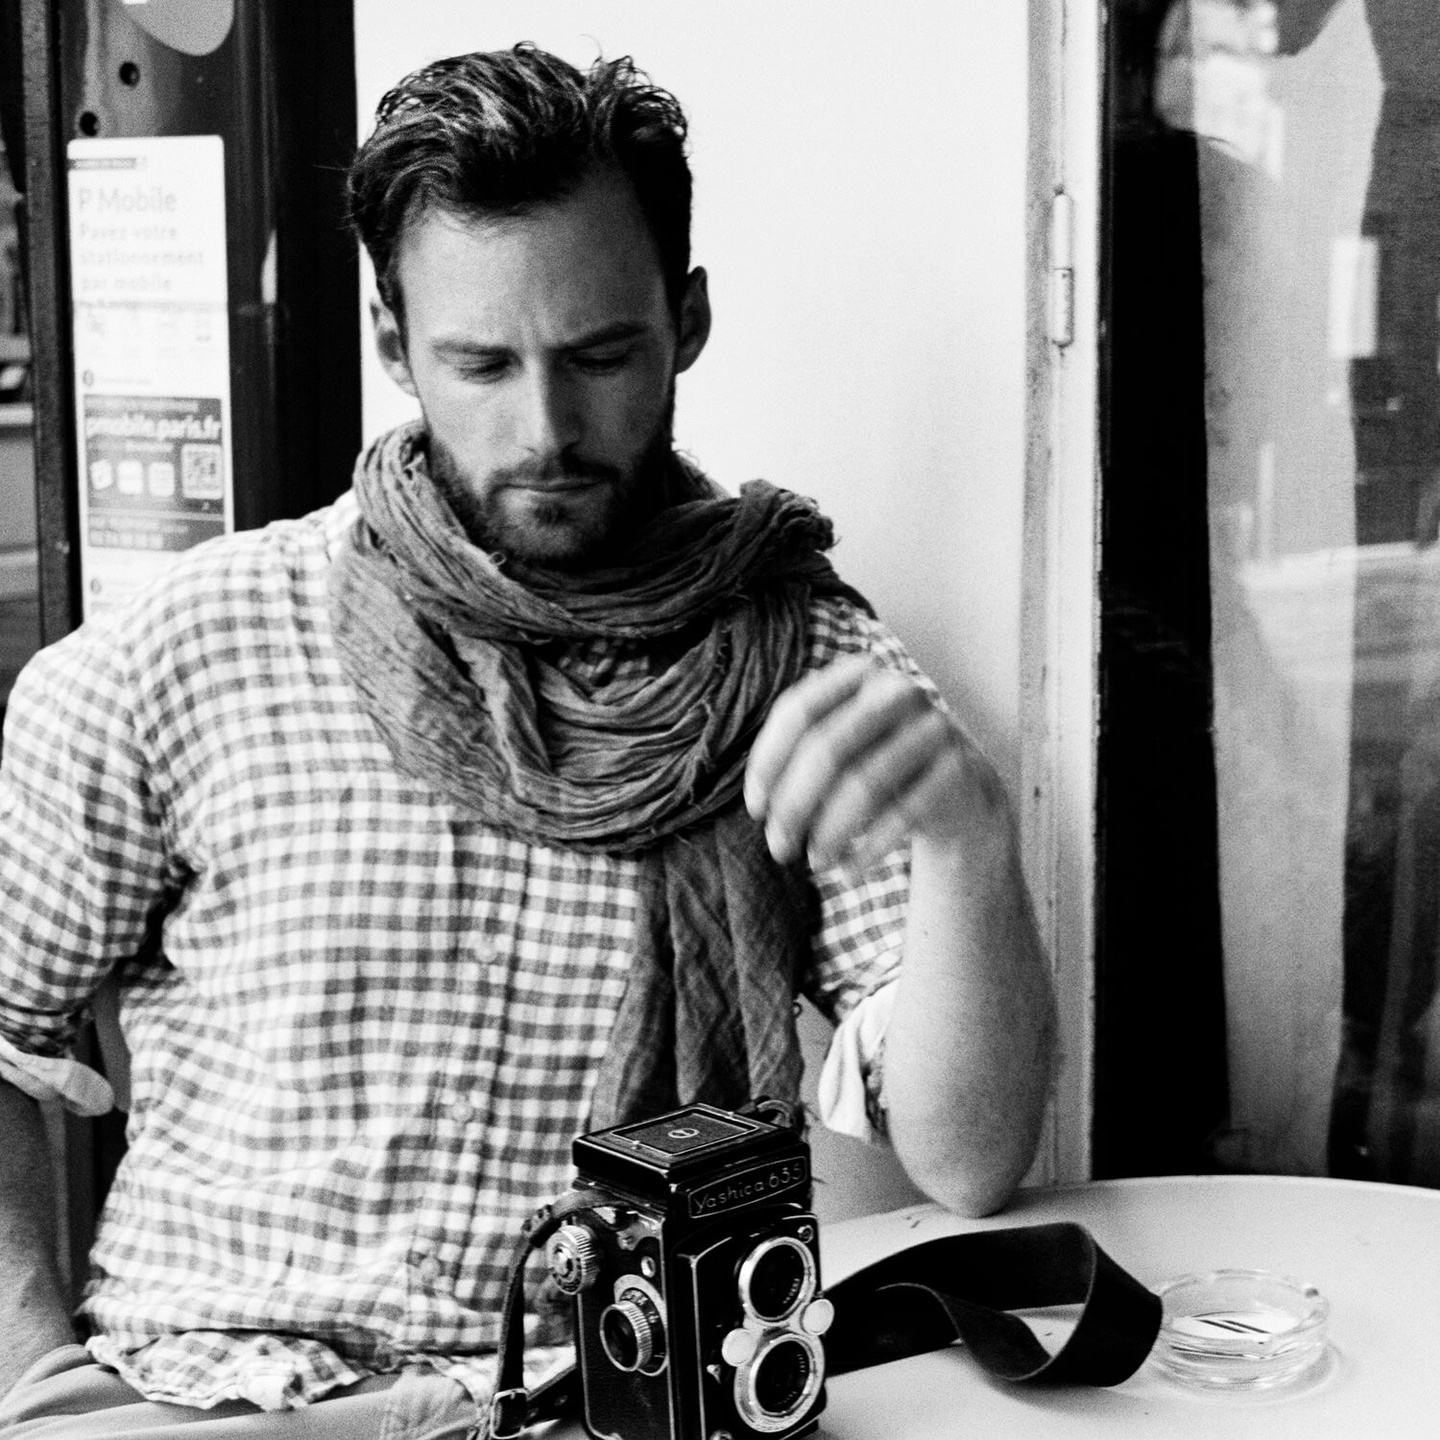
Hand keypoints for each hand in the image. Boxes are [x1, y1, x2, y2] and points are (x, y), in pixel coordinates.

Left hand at [743, 655, 1005, 872]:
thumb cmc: (879, 763)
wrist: (959, 786)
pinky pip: (904, 812)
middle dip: (795, 804)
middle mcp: (898, 690)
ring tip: (813, 862)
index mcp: (859, 674)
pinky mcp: (958, 768)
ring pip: (866, 783)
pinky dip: (869, 849)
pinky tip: (847, 871)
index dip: (769, 761)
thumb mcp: (841, 746)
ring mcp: (933, 726)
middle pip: (829, 748)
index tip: (756, 808)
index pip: (799, 710)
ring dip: (830, 832)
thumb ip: (798, 756)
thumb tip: (762, 805)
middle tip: (778, 847)